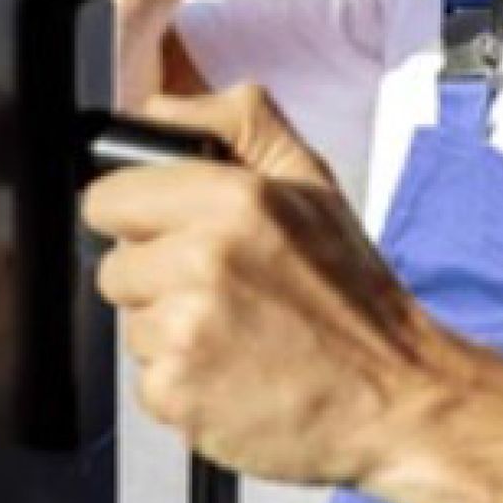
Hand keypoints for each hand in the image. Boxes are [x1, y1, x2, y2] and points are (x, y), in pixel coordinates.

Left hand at [81, 85, 456, 486]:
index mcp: (232, 199)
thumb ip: (235, 122)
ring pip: (130, 325)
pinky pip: (146, 381)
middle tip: (223, 290)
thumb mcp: (311, 181)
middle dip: (157, 278)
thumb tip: (157, 107)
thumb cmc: (353, 294)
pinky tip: (232, 374)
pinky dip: (182, 383)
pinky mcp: (177, 394)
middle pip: (114, 266)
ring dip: (171, 332)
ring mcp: (186, 332)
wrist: (394, 395)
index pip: (107, 198)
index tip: (171, 233)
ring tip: (235, 333)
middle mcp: (203, 261)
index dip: (138, 216)